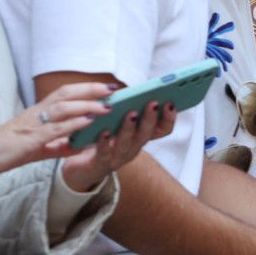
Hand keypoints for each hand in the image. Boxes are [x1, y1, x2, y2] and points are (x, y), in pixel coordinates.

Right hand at [0, 82, 113, 180]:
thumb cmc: (10, 149)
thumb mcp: (41, 146)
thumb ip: (61, 143)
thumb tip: (82, 144)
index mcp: (39, 112)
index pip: (65, 93)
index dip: (86, 88)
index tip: (107, 87)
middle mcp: (37, 113)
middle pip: (66, 94)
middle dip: (91, 89)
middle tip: (113, 89)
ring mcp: (33, 124)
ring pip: (62, 108)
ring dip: (86, 105)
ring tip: (106, 106)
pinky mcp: (30, 139)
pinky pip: (54, 128)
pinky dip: (73, 124)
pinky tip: (88, 122)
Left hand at [61, 98, 178, 191]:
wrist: (85, 166)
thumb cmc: (104, 138)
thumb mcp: (119, 121)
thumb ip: (128, 108)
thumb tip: (134, 89)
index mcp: (141, 136)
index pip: (163, 129)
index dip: (169, 118)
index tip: (170, 103)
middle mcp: (134, 147)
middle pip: (146, 134)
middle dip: (151, 118)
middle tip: (153, 103)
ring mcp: (119, 156)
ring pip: (128, 143)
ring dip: (130, 128)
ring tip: (132, 114)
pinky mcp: (101, 161)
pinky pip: (104, 153)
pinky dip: (105, 142)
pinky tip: (103, 132)